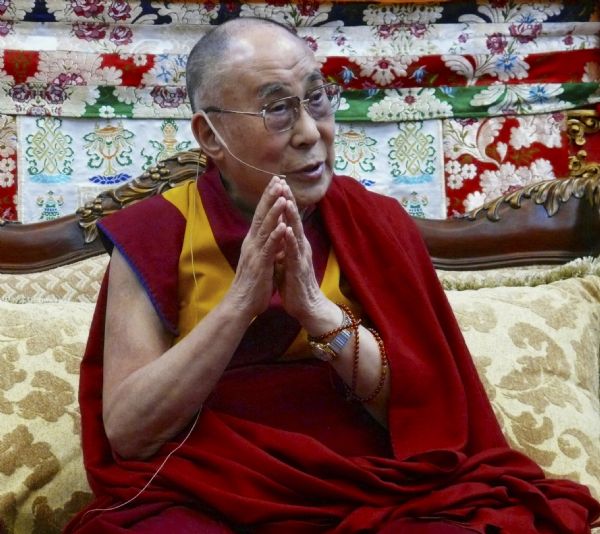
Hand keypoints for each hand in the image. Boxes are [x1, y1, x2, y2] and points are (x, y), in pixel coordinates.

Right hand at [225, 177, 287, 318]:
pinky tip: (282, 226)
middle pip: (261, 215)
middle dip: (270, 197)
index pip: (261, 215)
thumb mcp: (261, 260)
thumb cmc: (252, 284)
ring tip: (282, 196)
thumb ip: (266, 245)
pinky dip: (275, 236)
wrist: (241, 304)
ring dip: (274, 212)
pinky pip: (269, 248)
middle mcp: (252, 243)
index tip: (276, 183)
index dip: (268, 198)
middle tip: (279, 180)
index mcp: (254, 242)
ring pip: (265, 228)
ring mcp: (255, 253)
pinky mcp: (260, 265)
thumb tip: (273, 232)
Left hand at [276, 183, 336, 331]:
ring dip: (291, 216)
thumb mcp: (286, 261)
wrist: (307, 307)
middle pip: (294, 219)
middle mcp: (300, 246)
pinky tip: (287, 229)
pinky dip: (291, 240)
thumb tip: (277, 233)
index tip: (277, 184)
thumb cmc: (295, 285)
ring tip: (285, 199)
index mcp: (296, 244)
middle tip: (282, 182)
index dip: (284, 201)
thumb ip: (283, 246)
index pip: (289, 219)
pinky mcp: (298, 269)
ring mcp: (301, 257)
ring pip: (296, 232)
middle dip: (288, 201)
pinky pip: (294, 252)